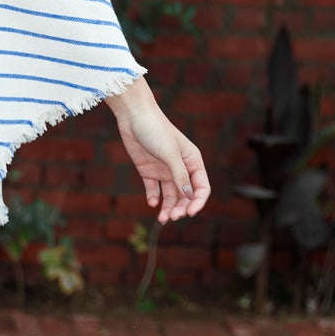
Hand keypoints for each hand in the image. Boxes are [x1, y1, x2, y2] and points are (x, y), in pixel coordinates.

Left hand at [107, 79, 209, 224]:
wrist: (133, 116)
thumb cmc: (155, 130)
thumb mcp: (170, 154)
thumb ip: (179, 176)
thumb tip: (189, 197)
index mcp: (192, 161)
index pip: (201, 187)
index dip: (198, 202)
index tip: (190, 213)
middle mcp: (180, 167)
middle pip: (185, 195)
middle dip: (181, 207)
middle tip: (171, 217)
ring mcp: (164, 170)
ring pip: (170, 195)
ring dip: (168, 207)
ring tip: (162, 219)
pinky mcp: (148, 171)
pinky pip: (153, 189)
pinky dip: (154, 198)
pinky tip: (152, 203)